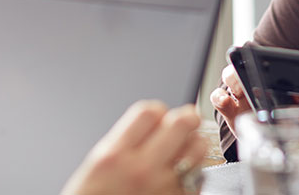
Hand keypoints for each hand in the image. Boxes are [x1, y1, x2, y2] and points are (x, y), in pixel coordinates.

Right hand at [61, 100, 205, 194]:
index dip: (159, 111)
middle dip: (186, 119)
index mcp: (115, 155)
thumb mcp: (98, 165)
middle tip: (187, 122)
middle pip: (180, 123)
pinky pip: (200, 177)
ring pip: (197, 148)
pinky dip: (194, 174)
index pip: (150, 112)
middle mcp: (140, 170)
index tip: (160, 118)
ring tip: (186, 151)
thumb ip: (126, 141)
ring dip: (194, 146)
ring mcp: (162, 188)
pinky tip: (182, 177)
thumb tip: (158, 122)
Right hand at [210, 63, 298, 137]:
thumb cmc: (291, 116)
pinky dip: (219, 98)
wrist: (278, 139)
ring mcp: (240, 95)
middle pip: (243, 63)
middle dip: (241, 68)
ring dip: (231, 80)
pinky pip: (218, 99)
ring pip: (228, 77)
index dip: (257, 54)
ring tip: (238, 92)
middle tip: (248, 79)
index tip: (256, 55)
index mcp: (271, 75)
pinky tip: (226, 102)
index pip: (262, 57)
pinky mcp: (230, 111)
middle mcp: (253, 81)